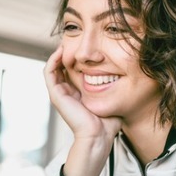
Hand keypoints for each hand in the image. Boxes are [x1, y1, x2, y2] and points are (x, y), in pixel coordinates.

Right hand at [44, 46, 120, 175]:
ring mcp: (60, 93)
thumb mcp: (112, 98)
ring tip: (67, 42)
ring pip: (53, 67)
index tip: (87, 45)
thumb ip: (114, 86)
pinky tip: (61, 51)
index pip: (73, 70)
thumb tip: (126, 71)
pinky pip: (49, 72)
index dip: (77, 56)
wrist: (98, 136)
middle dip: (67, 52)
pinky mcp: (56, 95)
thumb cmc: (108, 122)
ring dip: (58, 53)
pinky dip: (52, 60)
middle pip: (62, 66)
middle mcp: (67, 92)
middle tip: (76, 39)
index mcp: (78, 93)